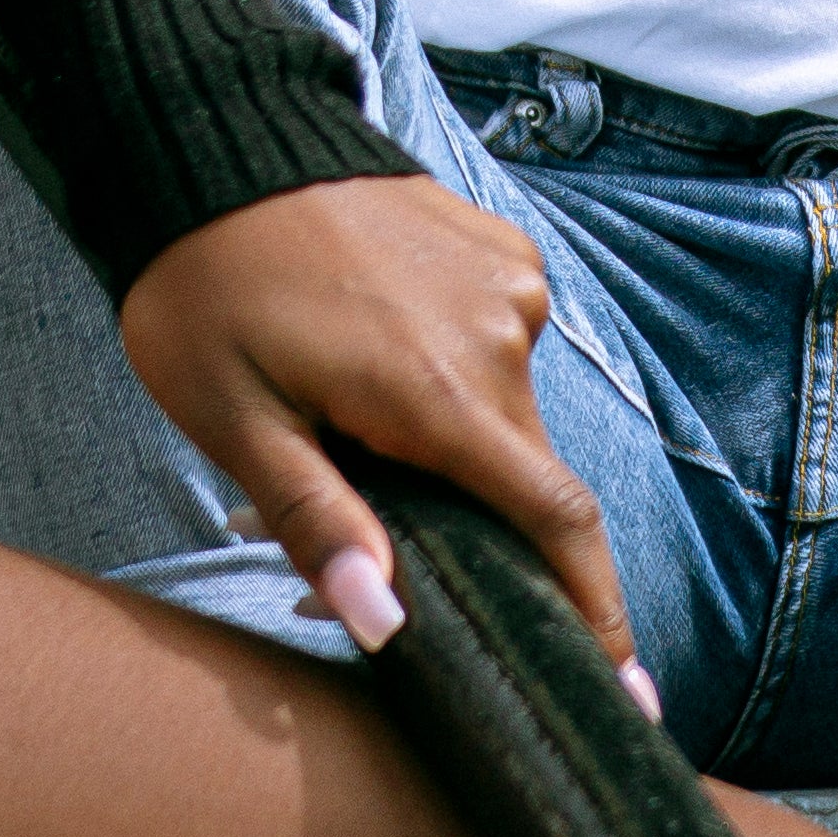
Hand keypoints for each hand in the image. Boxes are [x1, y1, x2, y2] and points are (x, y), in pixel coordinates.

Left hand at [118, 175, 643, 704]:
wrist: (215, 140)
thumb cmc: (206, 290)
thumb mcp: (235, 422)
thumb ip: (319, 523)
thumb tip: (388, 623)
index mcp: (439, 391)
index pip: (555, 523)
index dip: (597, 615)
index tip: (631, 695)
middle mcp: (501, 336)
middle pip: (518, 474)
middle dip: (464, 521)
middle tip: (354, 521)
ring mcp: (511, 285)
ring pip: (501, 410)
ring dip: (447, 442)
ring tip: (340, 422)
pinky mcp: (503, 251)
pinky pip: (496, 344)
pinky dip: (451, 376)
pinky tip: (370, 353)